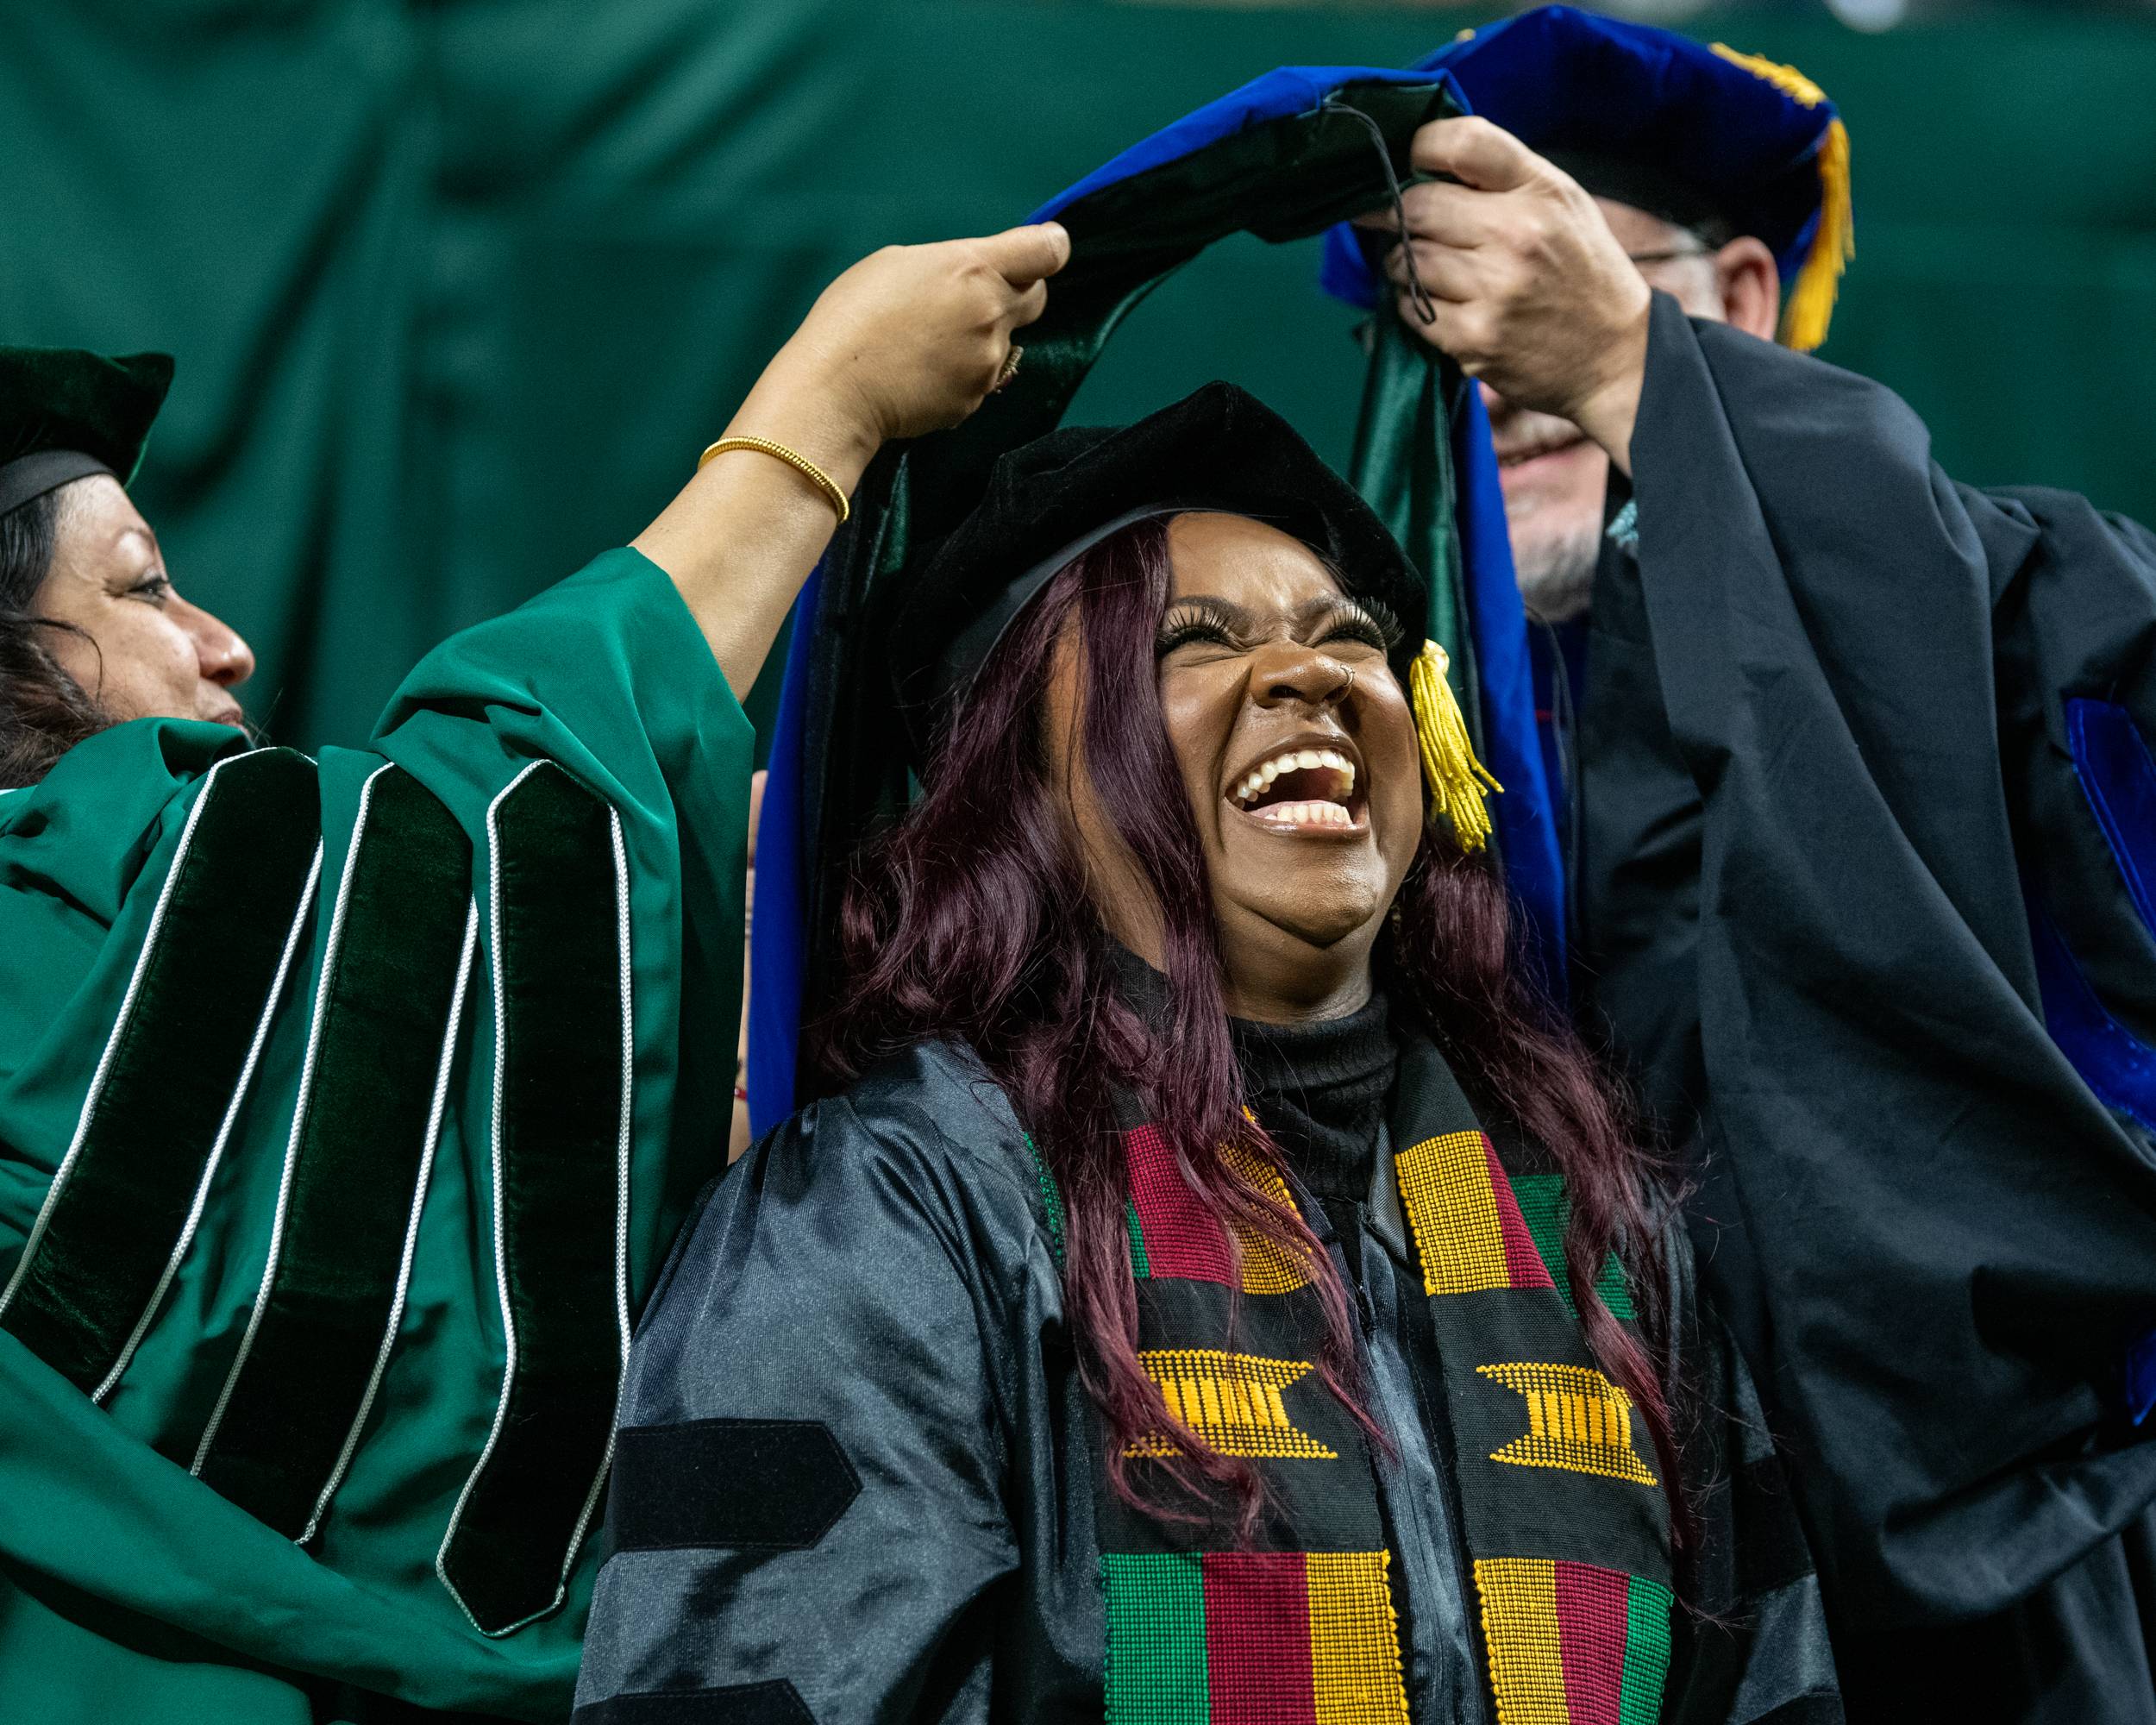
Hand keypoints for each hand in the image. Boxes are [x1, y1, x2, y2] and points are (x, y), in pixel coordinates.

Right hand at [764, 224, 1070, 454]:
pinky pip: (982, 377)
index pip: (1047, 251)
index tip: (1041, 251)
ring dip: (981, 337)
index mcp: (974, 269)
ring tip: (928, 342)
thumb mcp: (897, 263)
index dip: (1049, 248)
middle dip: (1014, 292)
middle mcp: (992, 314)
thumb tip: (972, 276)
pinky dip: (962, 372)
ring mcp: (988, 361)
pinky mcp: (976, 399)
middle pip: (1036, 297)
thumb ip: (950, 264)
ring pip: (1005, 340)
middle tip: (971, 298)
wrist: (836, 390)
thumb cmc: (853, 317)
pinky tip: (923, 371)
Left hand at [1360, 118, 1649, 466]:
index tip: (1415, 163)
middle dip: (1403, 216)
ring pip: (1409, 260)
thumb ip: (1505, 178)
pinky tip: (1443, 304)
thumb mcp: (1565, 205)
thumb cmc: (1584, 273)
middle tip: (1408, 226)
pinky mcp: (1475, 338)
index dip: (1423, 147)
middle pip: (1418, 207)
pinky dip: (1414, 305)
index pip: (1463, 142)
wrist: (1618, 357)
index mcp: (1542, 192)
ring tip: (1430, 268)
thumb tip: (1426, 164)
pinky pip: (1412, 309)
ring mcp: (1494, 290)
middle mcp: (1518, 235)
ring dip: (1405, 264)